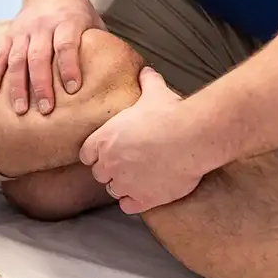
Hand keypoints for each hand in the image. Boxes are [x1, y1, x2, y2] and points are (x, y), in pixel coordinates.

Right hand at [0, 0, 105, 115]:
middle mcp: (44, 26)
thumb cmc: (77, 11)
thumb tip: (124, 75)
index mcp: (68, 21)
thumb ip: (103, 44)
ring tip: (20, 110)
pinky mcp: (10, 35)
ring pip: (17, 59)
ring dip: (17, 85)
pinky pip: (0, 56)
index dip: (69, 66)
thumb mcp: (94, 21)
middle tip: (46, 110)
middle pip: (39, 56)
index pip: (66, 45)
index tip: (72, 89)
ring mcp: (24, 30)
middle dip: (41, 84)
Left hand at [79, 67, 205, 213]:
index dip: (96, 153)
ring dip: (122, 186)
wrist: (191, 137)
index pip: (86, 154)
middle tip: (126, 163)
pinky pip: (128, 206)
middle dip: (110, 170)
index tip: (107, 151)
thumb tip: (147, 71)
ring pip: (113, 190)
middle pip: (99, 174)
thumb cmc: (171, 113)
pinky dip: (134, 202)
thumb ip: (146, 82)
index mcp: (105, 139)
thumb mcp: (155, 92)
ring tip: (137, 178)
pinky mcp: (144, 199)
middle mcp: (110, 163)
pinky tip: (145, 193)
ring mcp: (125, 183)